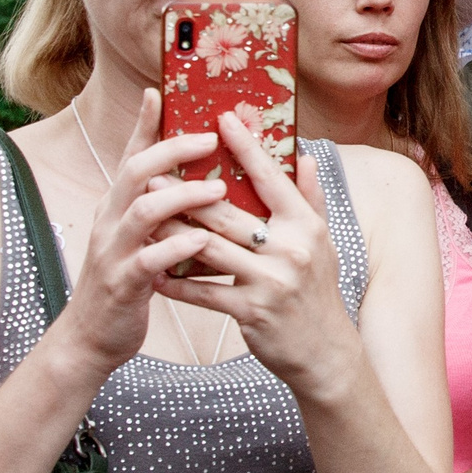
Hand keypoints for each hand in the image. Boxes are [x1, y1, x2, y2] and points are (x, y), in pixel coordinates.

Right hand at [57, 90, 234, 372]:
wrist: (93, 337)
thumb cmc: (129, 282)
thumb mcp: (141, 238)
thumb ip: (162, 208)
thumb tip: (201, 181)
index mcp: (118, 205)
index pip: (132, 155)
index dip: (144, 124)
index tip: (160, 91)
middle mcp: (111, 220)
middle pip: (135, 171)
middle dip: (172, 150)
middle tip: (211, 139)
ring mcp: (113, 251)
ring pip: (143, 212)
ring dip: (182, 197)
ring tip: (218, 191)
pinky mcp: (121, 284)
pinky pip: (148, 260)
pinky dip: (176, 248)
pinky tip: (202, 242)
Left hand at [162, 113, 360, 390]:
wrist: (325, 354)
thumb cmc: (319, 293)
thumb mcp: (324, 244)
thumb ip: (312, 199)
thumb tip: (305, 156)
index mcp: (307, 226)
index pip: (272, 178)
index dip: (246, 147)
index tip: (221, 118)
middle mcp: (291, 249)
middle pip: (229, 212)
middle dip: (186, 191)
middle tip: (154, 169)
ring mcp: (270, 281)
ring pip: (210, 248)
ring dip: (173, 231)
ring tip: (146, 214)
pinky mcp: (252, 311)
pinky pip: (205, 292)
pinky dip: (177, 282)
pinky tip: (154, 271)